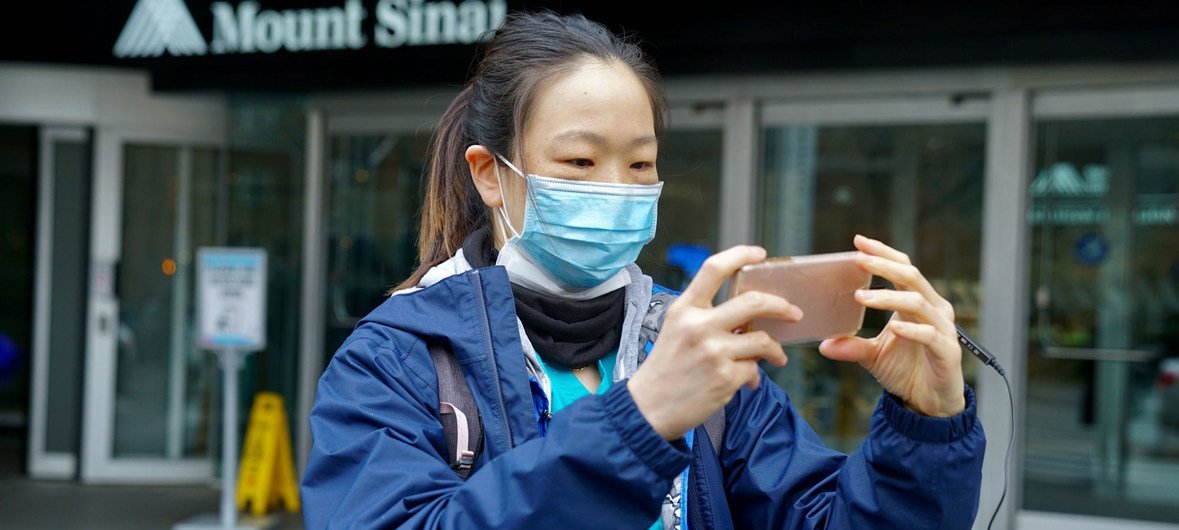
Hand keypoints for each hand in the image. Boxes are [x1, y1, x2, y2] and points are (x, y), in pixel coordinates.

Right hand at [629, 246, 800, 439]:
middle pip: (753, 302)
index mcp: (684, 309)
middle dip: (781, 306)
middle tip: (793, 313)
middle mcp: (699, 326)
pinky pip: (755, 369)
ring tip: (776, 357)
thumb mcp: (676, 330)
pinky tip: (747, 383)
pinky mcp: (725, 377)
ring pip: (762, 341)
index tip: (759, 254)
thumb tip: (749, 318)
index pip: (714, 268)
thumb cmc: (665, 369)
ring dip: (775, 350)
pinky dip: (755, 375)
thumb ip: (705, 316)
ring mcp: (714, 352)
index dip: (740, 255)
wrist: (649, 408)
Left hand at [818, 235, 965, 416]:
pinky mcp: (947, 352)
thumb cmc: (906, 372)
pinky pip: (930, 335)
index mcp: (917, 302)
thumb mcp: (873, 356)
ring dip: (888, 297)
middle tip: (859, 260)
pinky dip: (912, 330)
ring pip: (918, 302)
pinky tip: (894, 328)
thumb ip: (852, 346)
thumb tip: (823, 345)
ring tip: (861, 297)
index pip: (903, 269)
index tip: (858, 242)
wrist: (928, 403)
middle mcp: (934, 310)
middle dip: (884, 266)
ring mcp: (943, 329)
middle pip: (911, 277)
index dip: (883, 254)